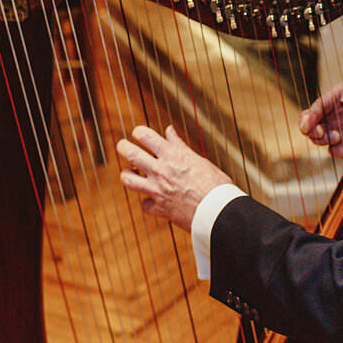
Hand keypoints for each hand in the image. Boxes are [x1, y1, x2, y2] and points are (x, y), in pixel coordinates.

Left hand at [117, 125, 232, 230]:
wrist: (219, 211)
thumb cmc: (216, 184)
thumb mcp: (199, 159)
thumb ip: (179, 146)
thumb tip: (168, 131)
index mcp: (172, 155)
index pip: (145, 135)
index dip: (138, 132)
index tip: (137, 134)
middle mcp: (160, 170)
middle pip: (129, 153)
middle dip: (122, 147)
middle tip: (122, 146)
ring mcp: (157, 190)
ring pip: (127, 179)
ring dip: (126, 174)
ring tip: (130, 173)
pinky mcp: (159, 208)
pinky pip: (144, 204)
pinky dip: (147, 202)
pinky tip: (152, 200)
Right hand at [299, 72, 342, 156]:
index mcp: (334, 99)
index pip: (314, 109)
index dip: (307, 118)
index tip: (306, 126)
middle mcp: (334, 115)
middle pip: (311, 128)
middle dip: (313, 132)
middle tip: (323, 132)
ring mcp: (342, 129)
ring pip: (323, 142)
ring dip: (327, 142)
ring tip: (339, 137)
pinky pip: (340, 151)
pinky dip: (342, 151)